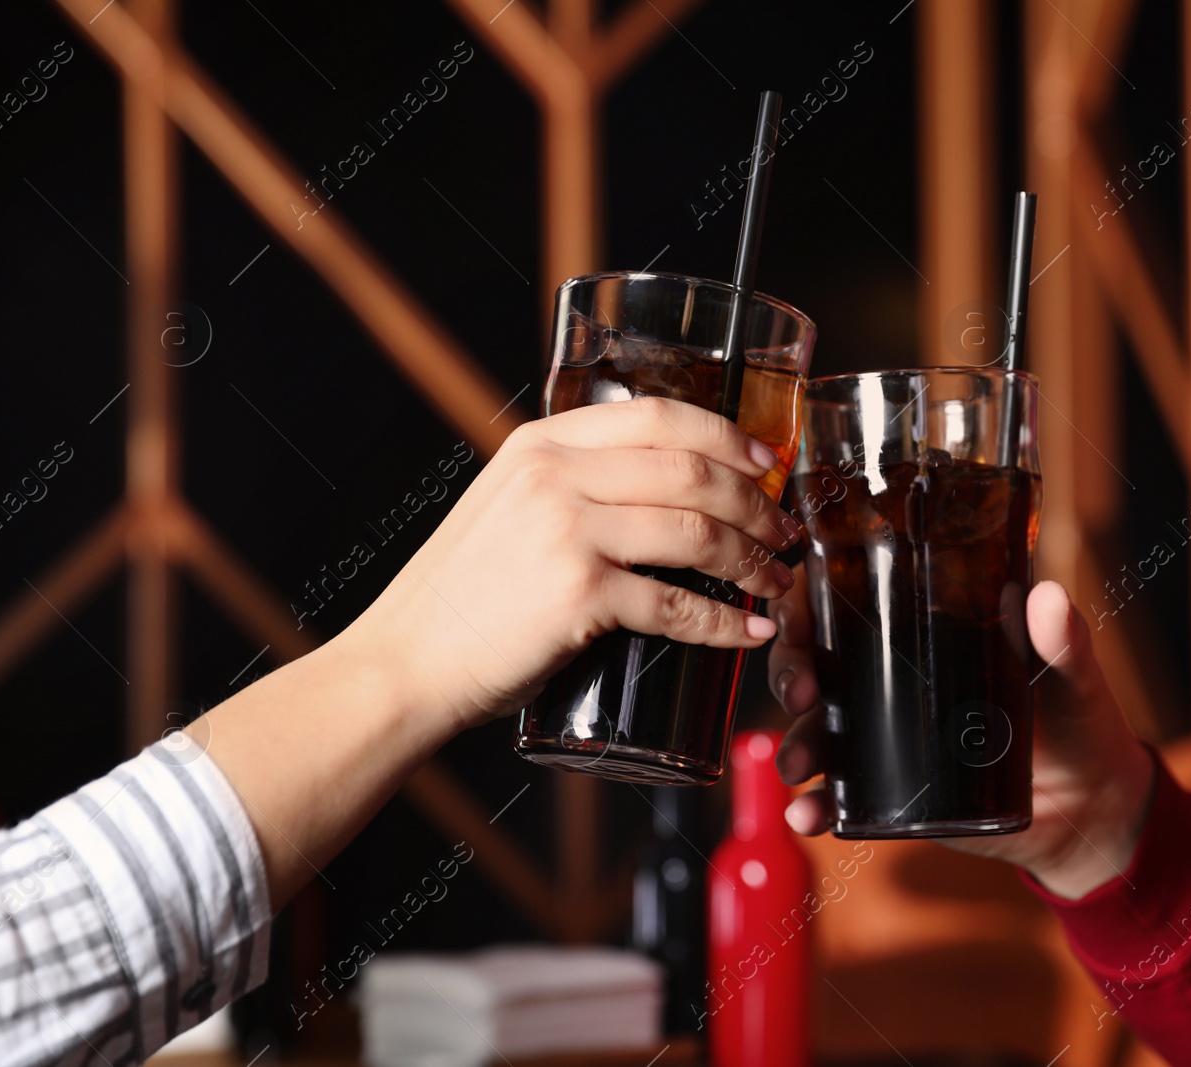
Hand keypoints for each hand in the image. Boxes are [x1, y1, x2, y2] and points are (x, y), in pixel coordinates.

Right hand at [344, 396, 798, 732]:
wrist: (407, 662)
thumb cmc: (461, 598)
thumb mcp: (507, 507)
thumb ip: (568, 487)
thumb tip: (657, 493)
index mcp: (542, 446)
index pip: (658, 416)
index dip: (726, 436)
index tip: (765, 463)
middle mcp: (556, 476)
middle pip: (691, 468)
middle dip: (756, 501)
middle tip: (783, 531)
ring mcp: (567, 532)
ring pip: (696, 529)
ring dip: (752, 559)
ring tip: (775, 581)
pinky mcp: (579, 594)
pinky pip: (677, 603)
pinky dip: (725, 621)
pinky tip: (747, 631)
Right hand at [769, 568, 1155, 898]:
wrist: (1092, 812)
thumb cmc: (1082, 725)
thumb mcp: (1075, 680)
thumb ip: (1064, 644)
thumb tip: (1047, 598)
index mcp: (927, 634)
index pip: (849, 603)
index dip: (808, 604)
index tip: (799, 612)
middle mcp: (894, 680)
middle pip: (816, 661)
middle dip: (790, 671)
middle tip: (802, 691)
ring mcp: (887, 738)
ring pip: (819, 728)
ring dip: (797, 742)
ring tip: (800, 764)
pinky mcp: (892, 792)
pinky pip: (840, 798)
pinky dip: (815, 806)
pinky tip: (807, 815)